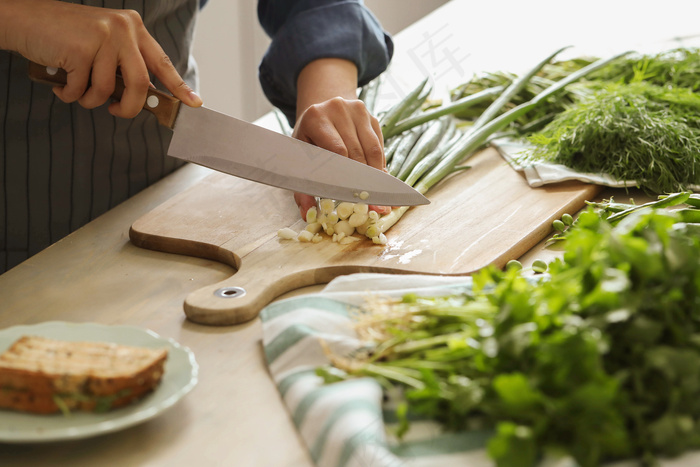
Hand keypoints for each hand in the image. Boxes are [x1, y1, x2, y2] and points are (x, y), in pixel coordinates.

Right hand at [0, 0, 201, 117]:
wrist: (23, 20)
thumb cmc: (64, 36)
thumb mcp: (104, 44)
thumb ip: (124, 64)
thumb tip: (143, 96)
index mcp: (133, 28)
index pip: (162, 63)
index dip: (179, 86)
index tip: (194, 103)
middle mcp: (122, 29)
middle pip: (139, 83)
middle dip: (128, 107)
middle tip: (115, 112)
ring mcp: (102, 37)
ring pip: (108, 90)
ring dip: (90, 100)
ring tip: (76, 89)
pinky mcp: (80, 49)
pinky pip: (82, 90)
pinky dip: (70, 94)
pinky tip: (61, 82)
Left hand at [293, 58, 390, 220]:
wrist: (320, 113)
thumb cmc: (307, 140)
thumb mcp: (299, 158)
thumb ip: (302, 186)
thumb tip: (306, 214)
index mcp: (315, 117)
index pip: (337, 150)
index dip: (347, 176)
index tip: (354, 197)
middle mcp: (338, 108)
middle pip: (356, 151)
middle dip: (364, 180)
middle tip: (373, 204)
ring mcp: (357, 110)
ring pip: (372, 149)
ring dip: (376, 174)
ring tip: (379, 195)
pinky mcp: (371, 116)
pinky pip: (379, 145)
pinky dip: (379, 164)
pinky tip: (378, 179)